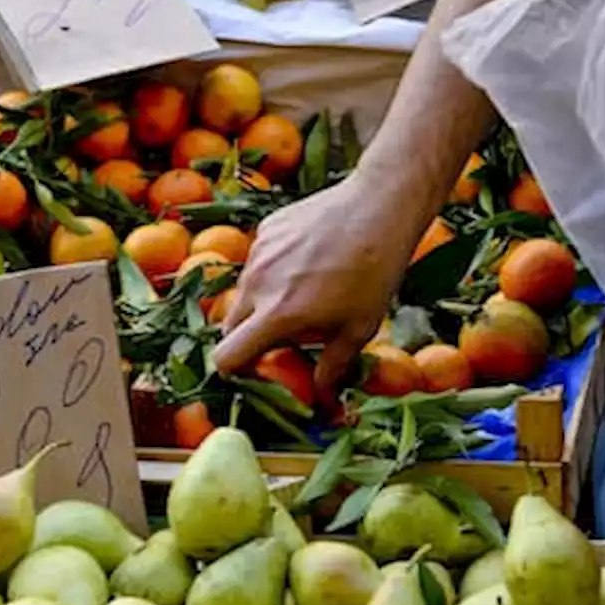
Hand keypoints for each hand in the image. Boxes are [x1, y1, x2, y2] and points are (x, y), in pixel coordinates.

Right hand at [212, 172, 424, 387]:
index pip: (225, 357)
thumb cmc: (374, 273)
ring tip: (302, 296)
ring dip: (260, 304)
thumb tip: (323, 399)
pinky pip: (256, 262)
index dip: (236, 371)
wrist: (378, 206)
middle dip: (249, 339)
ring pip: (243, 293)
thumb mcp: (359, 328)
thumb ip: (332, 368)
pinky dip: (271, 272)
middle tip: (283, 338)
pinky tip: (307, 262)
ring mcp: (257, 253)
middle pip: (228, 327)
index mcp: (277, 315)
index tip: (259, 370)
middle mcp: (256, 284)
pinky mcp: (265, 230)